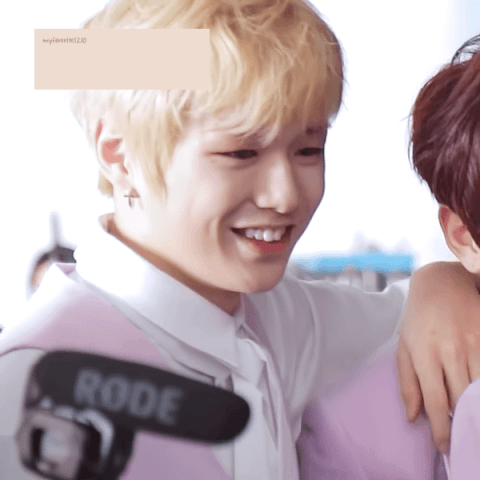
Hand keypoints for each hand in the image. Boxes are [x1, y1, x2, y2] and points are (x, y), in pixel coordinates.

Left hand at [396, 262, 479, 452]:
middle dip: (462, 424)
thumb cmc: (418, 318)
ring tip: (470, 423)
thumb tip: (413, 417)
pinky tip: (475, 395)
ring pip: (478, 388)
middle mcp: (450, 349)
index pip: (436, 401)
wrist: (441, 283)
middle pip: (461, 399)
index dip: (441, 429)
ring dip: (475, 408)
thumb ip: (407, 382)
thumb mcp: (404, 346)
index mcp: (424, 352)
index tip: (443, 447)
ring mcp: (473, 342)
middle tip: (461, 441)